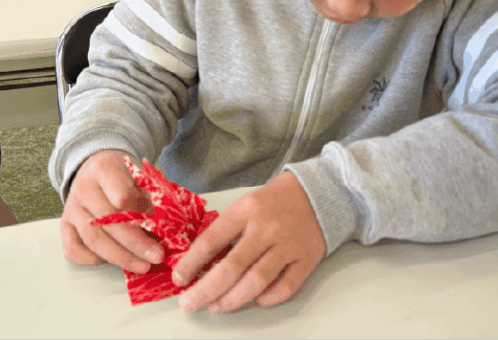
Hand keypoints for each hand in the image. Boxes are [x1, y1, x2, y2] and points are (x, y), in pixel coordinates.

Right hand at [60, 150, 164, 272]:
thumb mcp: (140, 174)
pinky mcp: (64, 224)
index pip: (122, 195)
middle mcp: (83, 188)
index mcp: (105, 170)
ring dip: (120, 257)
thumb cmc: (124, 174)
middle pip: (108, 222)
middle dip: (135, 243)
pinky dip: (91, 260)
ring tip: (142, 266)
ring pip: (93, 238)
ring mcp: (72, 207)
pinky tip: (112, 262)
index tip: (159, 226)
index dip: (140, 212)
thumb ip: (150, 195)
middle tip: (156, 256)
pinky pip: (72, 249)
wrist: (97, 166)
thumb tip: (167, 226)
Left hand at [172, 171, 325, 312]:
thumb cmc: (275, 200)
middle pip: (232, 267)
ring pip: (256, 281)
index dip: (191, 263)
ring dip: (232, 299)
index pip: (211, 241)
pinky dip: (268, 298)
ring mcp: (288, 245)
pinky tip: (256, 300)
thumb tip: (200, 261)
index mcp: (246, 210)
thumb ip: (227, 229)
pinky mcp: (307, 258)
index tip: (179, 279)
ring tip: (217, 306)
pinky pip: (286, 287)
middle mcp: (266, 228)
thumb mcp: (246, 203)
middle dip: (205, 290)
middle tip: (190, 303)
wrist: (318, 192)